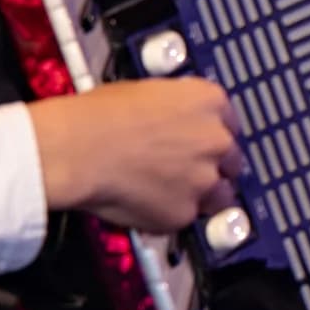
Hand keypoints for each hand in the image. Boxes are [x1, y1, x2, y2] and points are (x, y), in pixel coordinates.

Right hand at [30, 78, 243, 233]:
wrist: (78, 149)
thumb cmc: (98, 115)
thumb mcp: (149, 92)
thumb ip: (177, 109)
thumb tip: (174, 122)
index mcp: (209, 101)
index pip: (230, 123)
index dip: (212, 135)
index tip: (202, 143)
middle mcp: (216, 140)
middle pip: (231, 160)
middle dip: (213, 166)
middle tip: (185, 170)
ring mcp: (204, 179)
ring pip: (219, 195)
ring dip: (201, 196)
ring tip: (169, 193)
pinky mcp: (184, 213)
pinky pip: (185, 217)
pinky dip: (170, 215)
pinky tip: (146, 203)